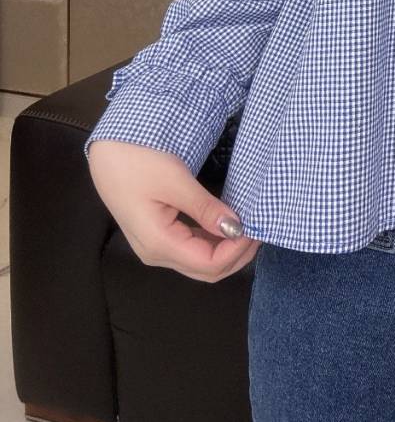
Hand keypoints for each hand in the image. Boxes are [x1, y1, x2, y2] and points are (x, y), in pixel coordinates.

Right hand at [87, 139, 261, 282]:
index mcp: (159, 244)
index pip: (209, 264)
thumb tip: (236, 228)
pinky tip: (228, 224)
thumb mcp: (175, 180)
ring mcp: (155, 246)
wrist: (107, 151)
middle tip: (260, 227)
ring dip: (228, 249)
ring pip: (200, 261)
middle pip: (206, 270)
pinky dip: (214, 241)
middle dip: (237, 254)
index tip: (258, 227)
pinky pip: (191, 248)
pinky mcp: (157, 235)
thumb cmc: (137, 160)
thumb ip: (205, 208)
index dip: (237, 250)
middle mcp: (156, 253)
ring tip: (250, 225)